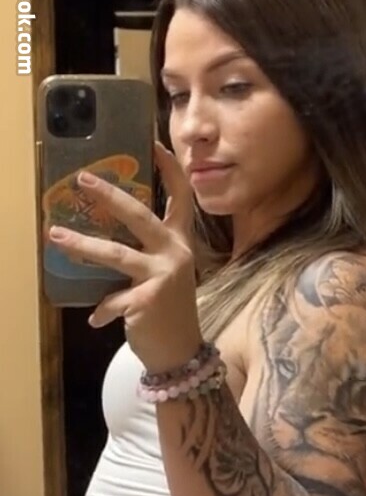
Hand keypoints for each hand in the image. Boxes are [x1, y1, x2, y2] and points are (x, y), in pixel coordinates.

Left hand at [48, 141, 202, 372]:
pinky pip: (112, 300)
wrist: (181, 352)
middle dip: (109, 195)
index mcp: (180, 242)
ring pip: (114, 253)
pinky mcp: (147, 300)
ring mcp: (162, 276)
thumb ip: (148, 251)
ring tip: (55, 235)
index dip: (170, 169)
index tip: (153, 144)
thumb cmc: (169, 310)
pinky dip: (102, 311)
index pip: (181, 197)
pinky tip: (95, 320)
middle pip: (139, 215)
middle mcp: (175, 253)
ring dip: (81, 244)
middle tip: (83, 179)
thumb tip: (108, 229)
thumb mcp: (166, 274)